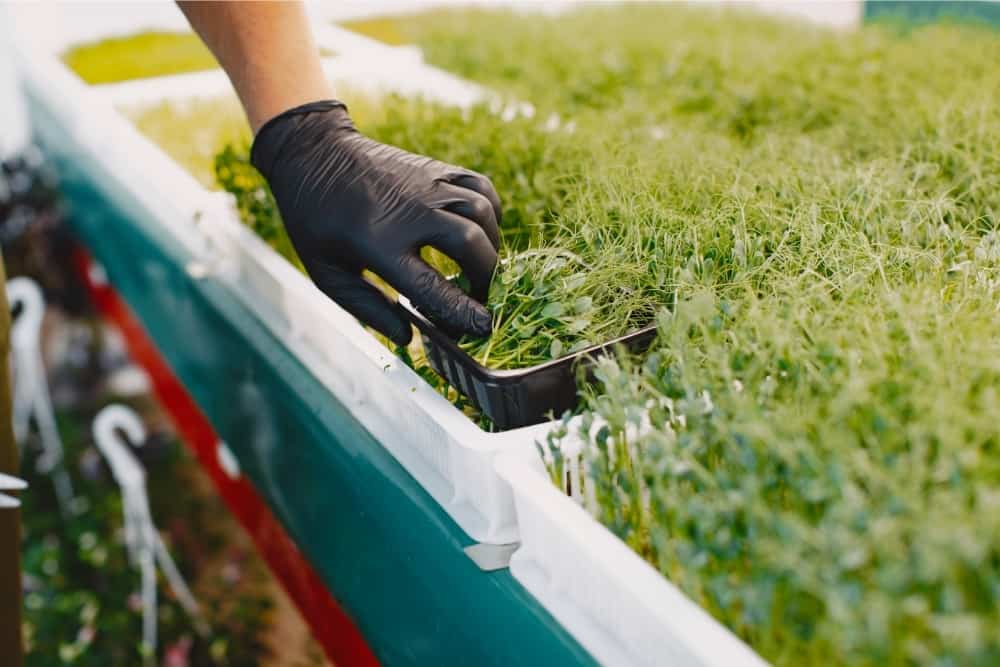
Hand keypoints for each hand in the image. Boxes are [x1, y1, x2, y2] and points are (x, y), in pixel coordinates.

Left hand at [251, 100, 500, 344]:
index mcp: (378, 243)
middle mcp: (410, 211)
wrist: (314, 152)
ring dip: (492, 246)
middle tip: (479, 297)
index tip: (483, 327)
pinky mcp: (437, 168)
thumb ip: (367, 307)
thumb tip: (407, 337)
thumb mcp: (327, 272)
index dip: (463, 312)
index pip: (433, 286)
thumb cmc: (316, 219)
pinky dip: (491, 212)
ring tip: (479, 266)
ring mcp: (427, 184)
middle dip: (485, 279)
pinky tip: (480, 230)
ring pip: (482, 213)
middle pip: (471, 245)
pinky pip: (481, 187)